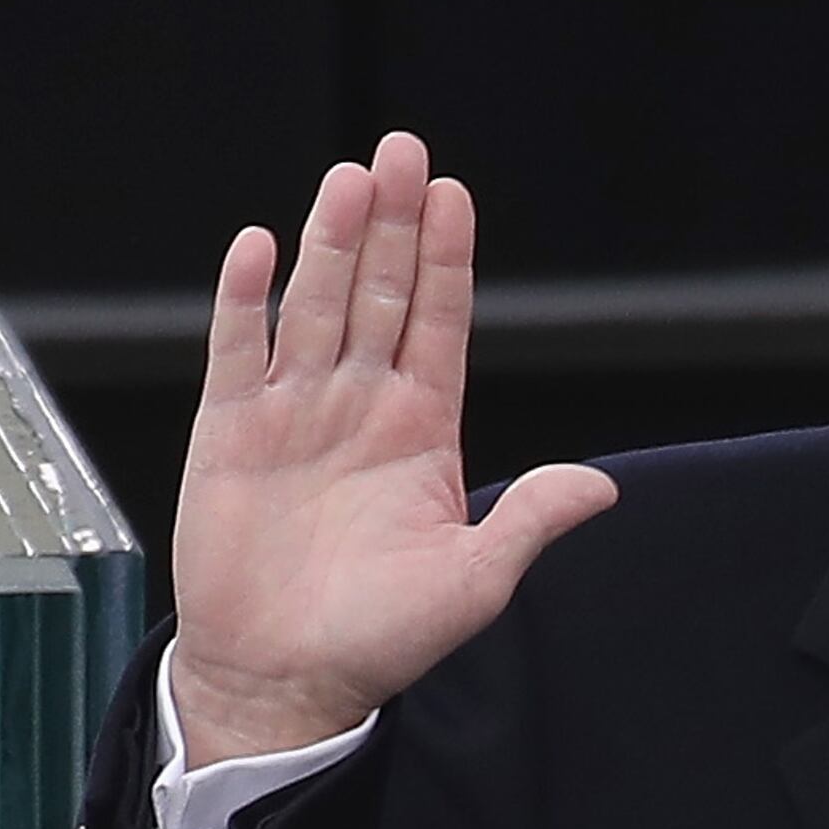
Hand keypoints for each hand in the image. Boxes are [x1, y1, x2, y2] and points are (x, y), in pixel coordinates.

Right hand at [170, 133, 616, 763]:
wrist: (285, 678)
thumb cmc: (380, 638)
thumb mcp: (475, 580)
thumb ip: (530, 520)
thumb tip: (600, 487)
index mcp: (423, 431)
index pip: (439, 325)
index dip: (446, 261)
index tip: (455, 197)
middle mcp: (360, 407)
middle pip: (379, 295)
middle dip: (394, 224)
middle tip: (404, 150)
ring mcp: (293, 413)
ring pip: (316, 306)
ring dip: (331, 242)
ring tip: (349, 178)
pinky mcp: (228, 433)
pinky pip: (237, 352)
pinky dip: (245, 300)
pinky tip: (259, 248)